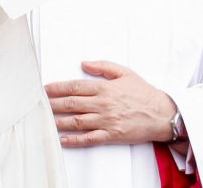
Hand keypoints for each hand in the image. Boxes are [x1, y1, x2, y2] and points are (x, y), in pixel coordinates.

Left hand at [44, 60, 177, 147]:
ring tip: (46, 120)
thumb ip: (103, 67)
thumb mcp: (125, 73)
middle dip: (53, 104)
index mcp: (105, 88)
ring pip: (77, 121)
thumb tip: (84, 63)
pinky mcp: (112, 135)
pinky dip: (75, 140)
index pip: (75, 87)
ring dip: (59, 121)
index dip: (58, 88)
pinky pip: (89, 138)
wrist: (162, 114)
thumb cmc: (144, 93)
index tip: (45, 89)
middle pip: (72, 104)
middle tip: (39, 104)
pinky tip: (63, 139)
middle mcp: (103, 104)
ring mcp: (106, 121)